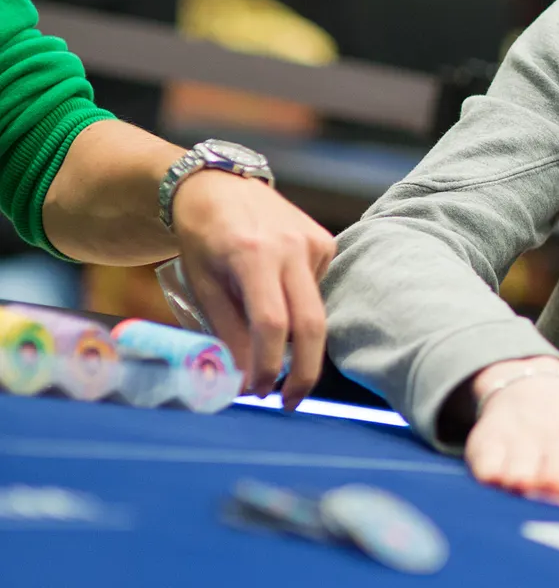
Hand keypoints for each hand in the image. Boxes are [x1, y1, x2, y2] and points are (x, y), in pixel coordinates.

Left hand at [169, 170, 335, 408]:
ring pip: (316, 309)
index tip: (257, 392)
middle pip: (311, 324)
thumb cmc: (203, 239)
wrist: (218, 185)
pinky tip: (276, 291)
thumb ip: (226, 332)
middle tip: (289, 402)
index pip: (270, 323)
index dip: (267, 364)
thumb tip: (245, 381)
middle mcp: (290, 246)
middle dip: (303, 371)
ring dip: (296, 339)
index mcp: (252, 255)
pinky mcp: (326, 242)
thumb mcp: (203, 286)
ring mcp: (313, 242)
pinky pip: (316, 290)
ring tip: (269, 342)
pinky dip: (298, 307)